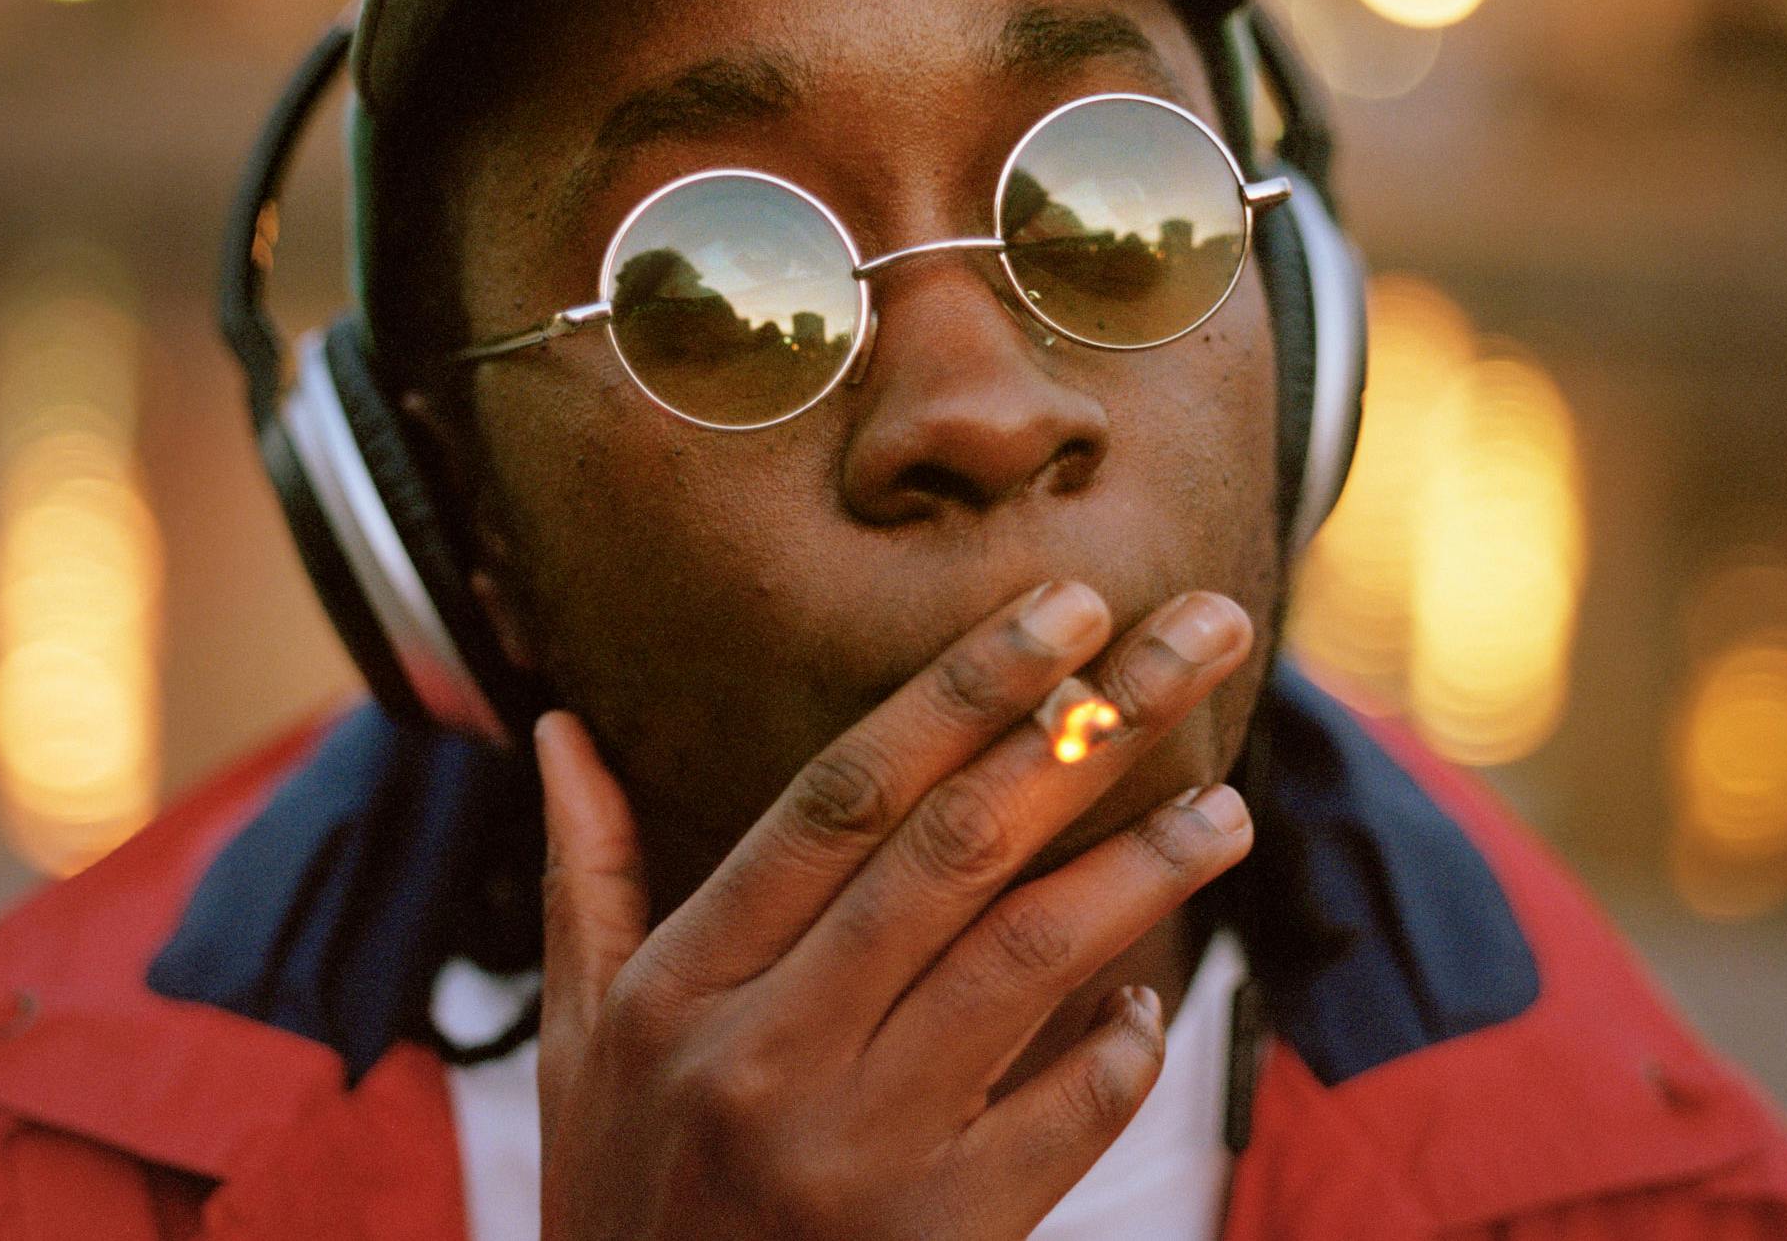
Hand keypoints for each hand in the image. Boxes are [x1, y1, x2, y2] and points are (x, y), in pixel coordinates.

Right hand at [530, 582, 1257, 1240]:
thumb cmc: (623, 1196)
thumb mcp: (578, 1045)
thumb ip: (590, 879)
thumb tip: (559, 730)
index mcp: (680, 985)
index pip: (838, 798)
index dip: (959, 692)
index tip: (1061, 608)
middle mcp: (765, 1053)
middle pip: (953, 849)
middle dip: (1089, 726)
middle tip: (1200, 635)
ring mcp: (854, 1150)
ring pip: (1026, 962)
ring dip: (1142, 871)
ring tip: (1227, 810)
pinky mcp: (936, 1237)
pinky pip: (1065, 1116)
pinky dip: (1119, 1050)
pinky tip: (1144, 1004)